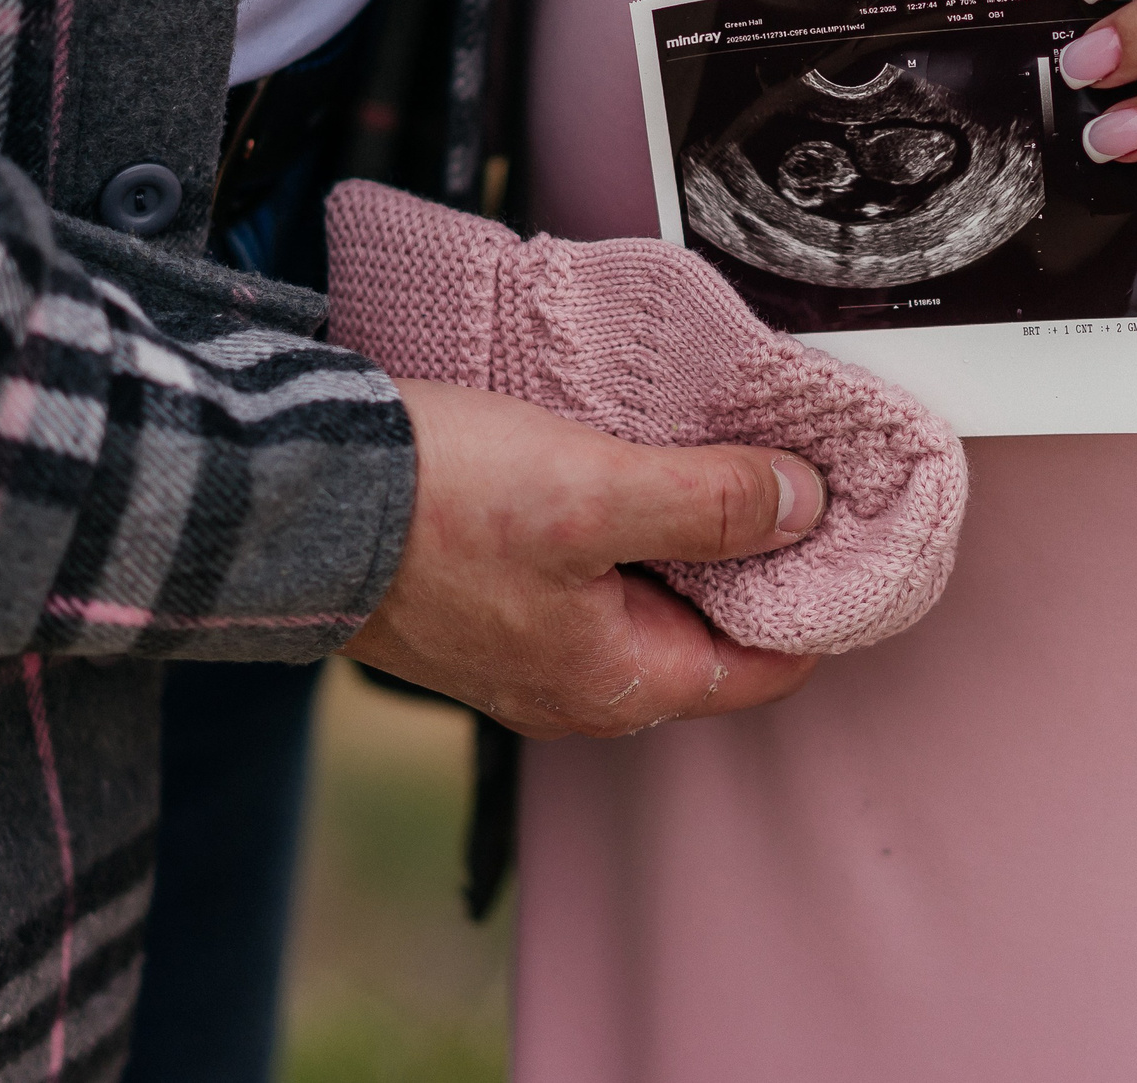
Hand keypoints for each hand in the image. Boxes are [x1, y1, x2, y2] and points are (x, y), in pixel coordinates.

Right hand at [342, 378, 825, 737]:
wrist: (287, 495)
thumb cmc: (433, 508)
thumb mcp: (597, 494)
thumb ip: (711, 507)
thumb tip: (804, 506)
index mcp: (612, 685)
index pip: (764, 668)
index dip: (817, 598)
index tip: (849, 525)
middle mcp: (572, 683)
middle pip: (707, 628)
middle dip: (754, 557)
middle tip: (794, 471)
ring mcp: (524, 642)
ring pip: (646, 593)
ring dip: (686, 530)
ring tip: (718, 451)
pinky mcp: (484, 593)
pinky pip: (586, 568)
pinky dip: (623, 521)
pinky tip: (628, 458)